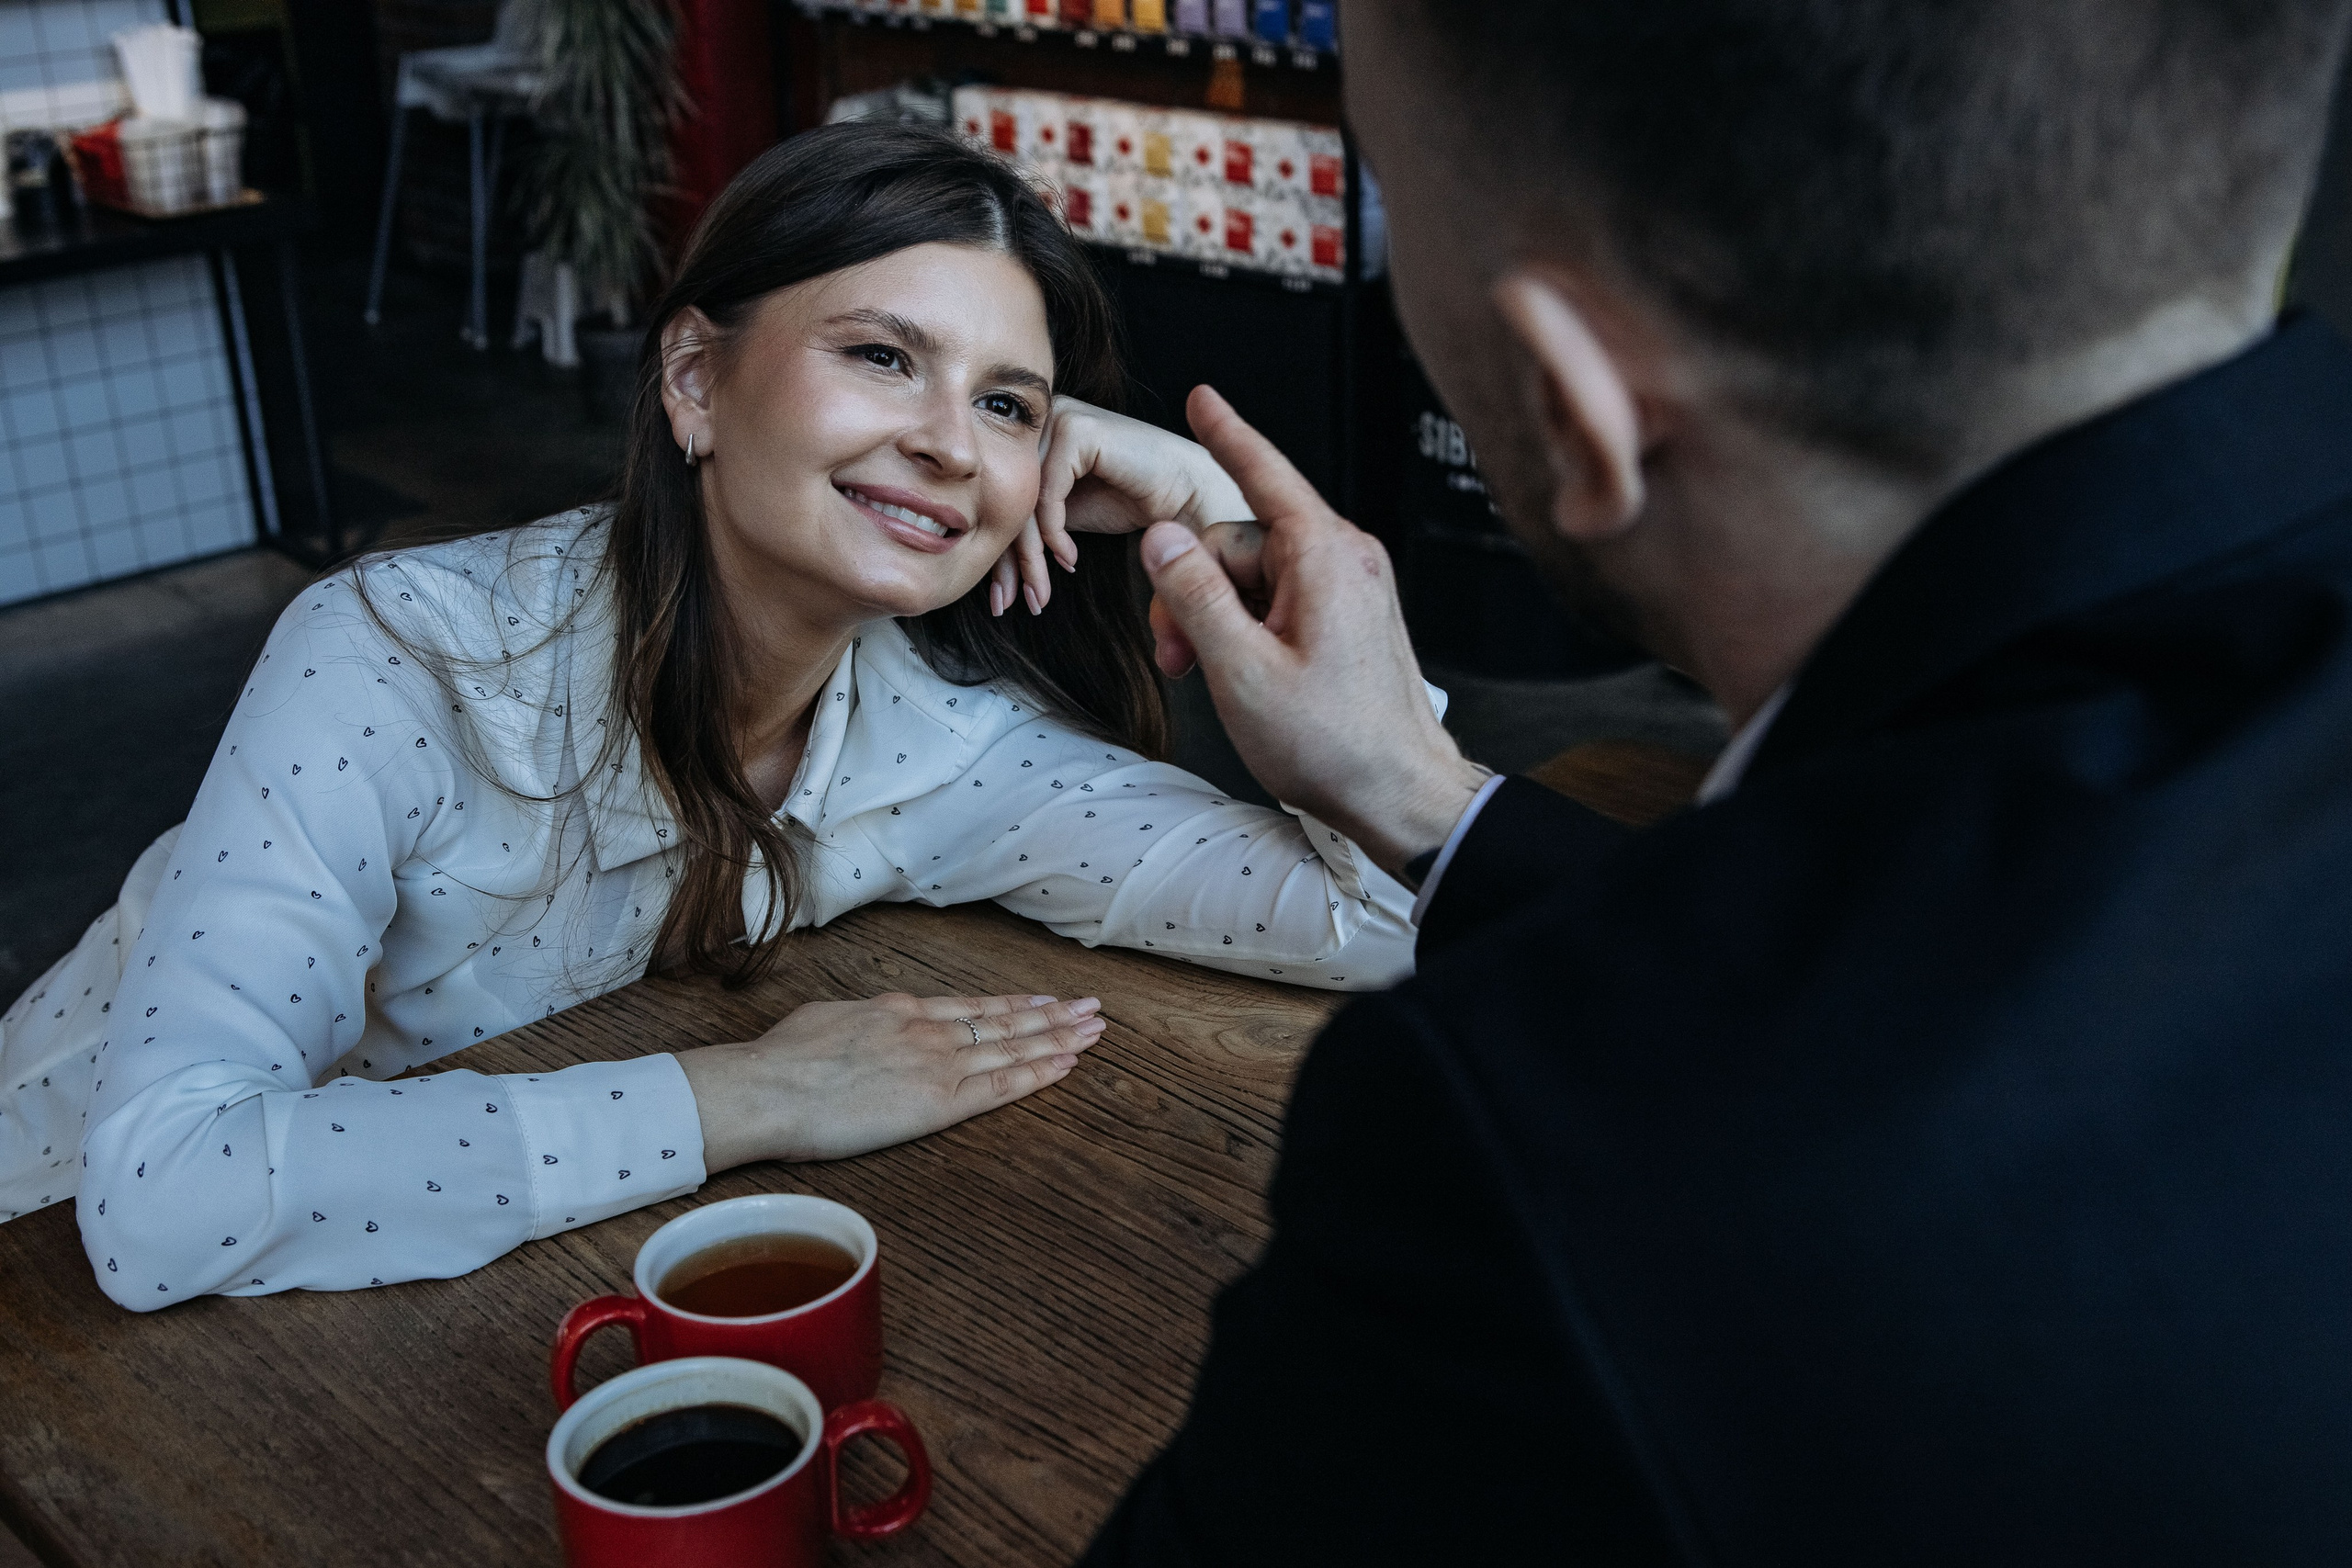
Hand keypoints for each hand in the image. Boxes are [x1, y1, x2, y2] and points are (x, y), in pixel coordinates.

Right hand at [676, 992, 1105, 1168]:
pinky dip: (1037, 1073)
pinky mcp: (938, 1102)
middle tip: (1092, 1007)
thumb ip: (856, 1026)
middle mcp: (927, 1030)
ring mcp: (936, 1062)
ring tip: (1095, 1030)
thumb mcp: (824, 1022)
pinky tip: (1066, 1065)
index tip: (1044, 1001)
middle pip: (1003, 1021)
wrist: (767, 1089)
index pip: (970, 1009)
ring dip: (1058, 1038)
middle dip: (1053, 1015)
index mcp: (898, 1011)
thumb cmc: (780, 1062)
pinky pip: (1000, 1087)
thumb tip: (859, 1030)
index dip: (1012, 1006)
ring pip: (1012, 1048)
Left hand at [988, 395, 1250, 616]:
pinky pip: (1047, 495)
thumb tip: (988, 560)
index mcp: (1033, 433)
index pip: (999, 495)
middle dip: (1009, 562)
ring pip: (1022, 500)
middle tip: (1010, 605)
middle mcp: (1040, 419)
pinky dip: (1054, 535)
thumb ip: (1030, 523)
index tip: (1002, 599)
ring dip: (1032, 559)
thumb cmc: (1135, 500)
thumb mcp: (1068, 515)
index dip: (1000, 551)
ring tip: (1040, 595)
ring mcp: (1058, 419)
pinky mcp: (1077, 430)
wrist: (1190, 492)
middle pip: (1005, 497)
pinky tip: (1070, 560)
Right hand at [1140, 385, 1490, 872]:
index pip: (1264, 474)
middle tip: (1173, 656)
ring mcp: (1348, 588)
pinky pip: (1277, 600)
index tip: (1202, 397)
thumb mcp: (1240, 670)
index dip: (1227, 434)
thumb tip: (1163, 537)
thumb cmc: (1334, 743)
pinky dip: (1243, 629)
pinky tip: (1234, 671)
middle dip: (1192, 590)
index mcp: (1325, 557)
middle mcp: (1343, 559)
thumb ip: (1195, 596)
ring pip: (1252, 576)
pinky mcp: (1346, 617)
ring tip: (1200, 674)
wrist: (1401, 793)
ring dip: (1213, 618)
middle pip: (1237, 542)